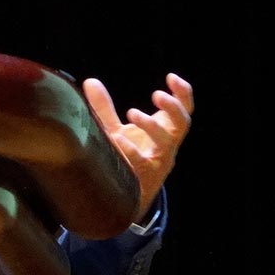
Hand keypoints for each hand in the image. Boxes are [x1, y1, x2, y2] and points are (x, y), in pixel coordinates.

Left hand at [81, 71, 193, 218]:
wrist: (127, 197)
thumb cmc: (128, 158)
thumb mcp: (117, 130)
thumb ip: (105, 108)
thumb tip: (90, 81)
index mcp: (166, 131)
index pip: (184, 109)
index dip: (182, 93)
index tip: (170, 77)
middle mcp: (167, 145)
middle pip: (182, 124)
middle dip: (173, 108)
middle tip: (157, 95)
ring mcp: (159, 162)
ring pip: (167, 142)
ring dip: (152, 126)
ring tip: (133, 114)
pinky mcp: (146, 177)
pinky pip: (143, 163)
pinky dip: (132, 150)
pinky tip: (119, 139)